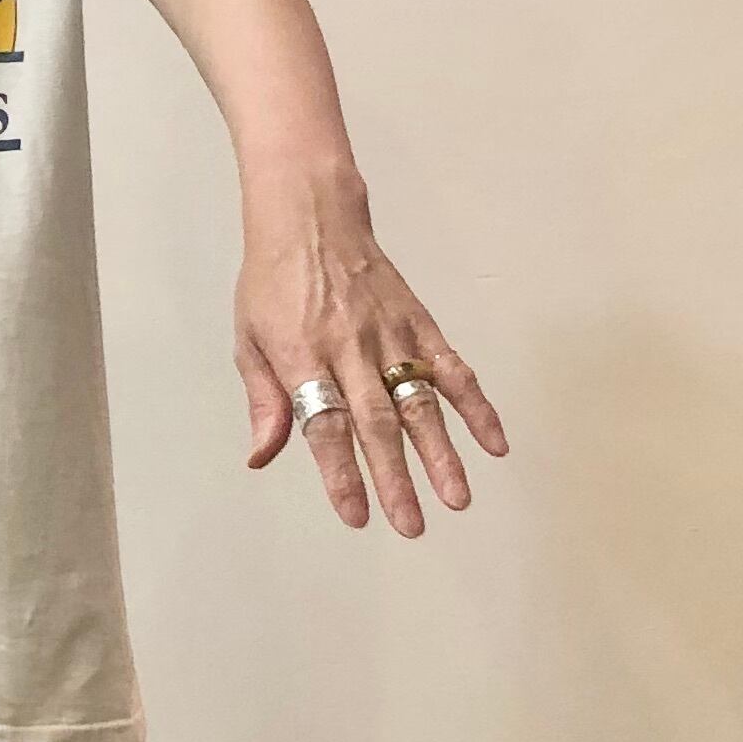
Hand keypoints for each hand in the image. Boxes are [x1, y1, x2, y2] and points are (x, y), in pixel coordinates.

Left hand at [234, 171, 507, 533]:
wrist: (311, 216)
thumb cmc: (272, 282)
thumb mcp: (249, 339)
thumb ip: (264, 400)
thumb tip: (262, 456)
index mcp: (302, 356)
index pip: (325, 425)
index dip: (342, 473)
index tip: (357, 515)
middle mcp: (350, 348)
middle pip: (377, 422)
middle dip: (395, 478)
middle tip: (411, 525)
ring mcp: (390, 334)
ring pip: (420, 401)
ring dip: (441, 453)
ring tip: (457, 498)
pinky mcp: (418, 322)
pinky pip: (452, 368)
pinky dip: (476, 405)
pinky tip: (494, 441)